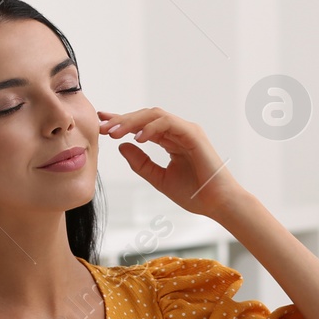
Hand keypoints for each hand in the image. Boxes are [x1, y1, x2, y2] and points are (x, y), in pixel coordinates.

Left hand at [99, 106, 243, 218]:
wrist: (217, 204)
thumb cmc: (194, 193)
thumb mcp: (159, 178)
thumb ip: (141, 162)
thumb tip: (121, 146)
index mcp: (171, 140)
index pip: (142, 125)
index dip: (122, 122)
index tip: (101, 124)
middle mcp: (178, 131)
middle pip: (146, 116)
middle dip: (122, 120)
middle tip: (102, 127)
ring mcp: (186, 130)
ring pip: (155, 115)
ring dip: (132, 122)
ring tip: (114, 132)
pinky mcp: (193, 134)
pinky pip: (168, 123)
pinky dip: (151, 128)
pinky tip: (137, 138)